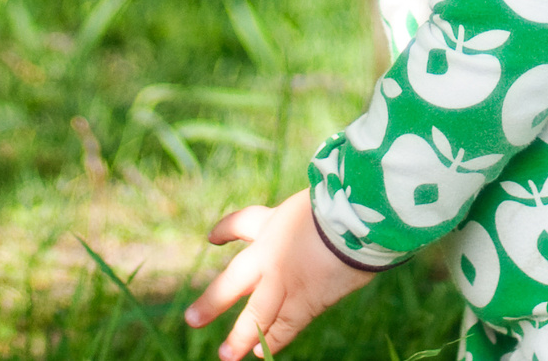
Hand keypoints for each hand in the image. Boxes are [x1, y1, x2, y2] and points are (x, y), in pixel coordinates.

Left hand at [183, 188, 374, 358]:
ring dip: (241, 336)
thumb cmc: (345, 202)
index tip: (212, 238)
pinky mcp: (305, 301)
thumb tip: (326, 231)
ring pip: (256, 314)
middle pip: (233, 280)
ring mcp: (284, 280)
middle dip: (213, 301)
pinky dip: (275, 340)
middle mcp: (271, 253)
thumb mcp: (317, 203)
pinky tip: (261, 353)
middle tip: (192, 320)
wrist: (355, 219)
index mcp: (274, 221)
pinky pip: (286, 326)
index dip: (225, 231)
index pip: (242, 224)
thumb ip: (314, 220)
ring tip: (226, 355)